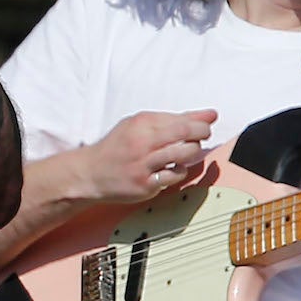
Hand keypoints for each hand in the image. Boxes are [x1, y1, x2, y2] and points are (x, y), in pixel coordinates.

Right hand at [75, 109, 217, 203]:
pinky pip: (174, 176)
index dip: (201, 119)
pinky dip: (180, 170)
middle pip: (184, 134)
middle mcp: (142, 143)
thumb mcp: (137, 125)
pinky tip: (174, 167)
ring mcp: (144, 165)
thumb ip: (169, 120)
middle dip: (202, 132)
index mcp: (141, 124)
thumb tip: (205, 115)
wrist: (90, 173)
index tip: (210, 119)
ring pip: (182, 154)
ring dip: (193, 151)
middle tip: (204, 134)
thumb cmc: (117, 147)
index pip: (180, 119)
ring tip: (189, 150)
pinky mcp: (145, 184)